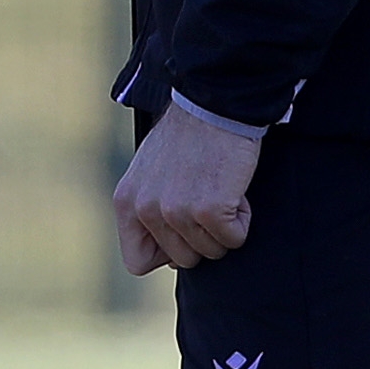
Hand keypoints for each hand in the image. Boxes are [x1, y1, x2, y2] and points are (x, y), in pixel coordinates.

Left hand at [113, 104, 263, 278]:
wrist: (214, 106)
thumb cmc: (189, 139)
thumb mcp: (151, 175)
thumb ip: (151, 212)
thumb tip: (170, 259)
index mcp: (127, 203)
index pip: (137, 262)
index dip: (166, 254)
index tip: (183, 234)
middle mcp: (146, 210)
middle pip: (182, 260)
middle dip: (202, 238)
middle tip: (208, 201)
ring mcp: (176, 211)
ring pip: (211, 252)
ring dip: (224, 227)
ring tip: (220, 190)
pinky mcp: (209, 210)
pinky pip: (233, 239)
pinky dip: (243, 220)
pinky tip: (235, 191)